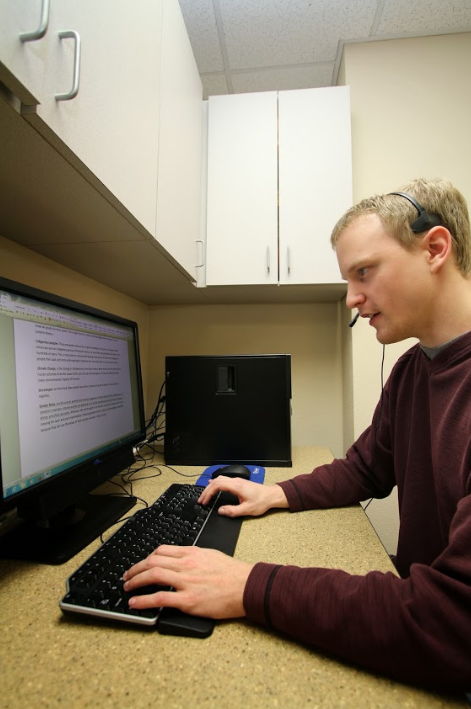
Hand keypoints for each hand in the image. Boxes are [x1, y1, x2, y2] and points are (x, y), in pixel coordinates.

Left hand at [123, 545, 252, 618]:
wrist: (246, 586)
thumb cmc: (232, 573)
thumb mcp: (210, 555)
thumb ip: (192, 557)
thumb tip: (177, 561)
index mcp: (191, 553)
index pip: (161, 551)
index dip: (146, 558)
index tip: (139, 564)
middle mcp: (186, 564)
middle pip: (152, 561)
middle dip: (135, 569)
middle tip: (126, 576)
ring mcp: (186, 582)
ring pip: (153, 575)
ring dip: (135, 581)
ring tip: (127, 587)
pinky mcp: (188, 600)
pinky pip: (160, 598)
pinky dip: (143, 600)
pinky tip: (135, 603)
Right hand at [198, 476, 288, 517]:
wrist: (271, 496)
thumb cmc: (261, 501)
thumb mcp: (247, 510)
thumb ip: (232, 511)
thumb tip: (220, 511)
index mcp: (236, 486)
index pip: (217, 485)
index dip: (208, 493)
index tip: (204, 501)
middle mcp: (236, 481)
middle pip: (216, 481)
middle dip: (207, 490)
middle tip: (201, 500)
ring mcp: (238, 481)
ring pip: (220, 479)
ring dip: (211, 486)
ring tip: (205, 495)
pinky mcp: (240, 483)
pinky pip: (224, 480)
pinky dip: (216, 483)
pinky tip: (214, 485)